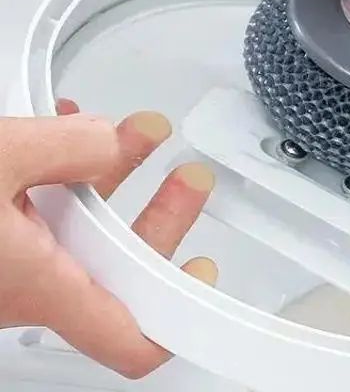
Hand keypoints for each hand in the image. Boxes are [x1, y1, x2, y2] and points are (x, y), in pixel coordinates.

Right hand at [0, 99, 216, 378]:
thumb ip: (67, 146)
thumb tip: (111, 140)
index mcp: (39, 286)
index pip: (127, 339)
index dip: (178, 318)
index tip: (208, 281)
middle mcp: (24, 285)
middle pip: (118, 268)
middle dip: (161, 217)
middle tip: (190, 177)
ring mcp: (2, 264)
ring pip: (78, 230)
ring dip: (112, 180)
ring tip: (140, 132)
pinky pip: (35, 211)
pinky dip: (59, 173)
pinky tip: (65, 130)